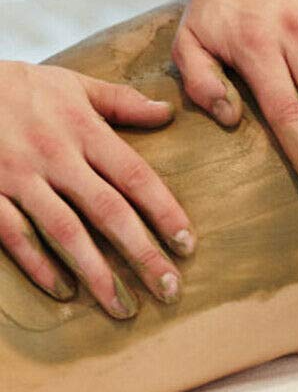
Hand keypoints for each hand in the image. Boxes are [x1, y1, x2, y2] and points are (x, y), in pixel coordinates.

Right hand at [0, 60, 193, 317]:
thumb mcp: (71, 84)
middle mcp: (55, 156)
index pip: (135, 176)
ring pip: (64, 231)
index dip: (164, 212)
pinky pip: (14, 234)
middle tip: (169, 289)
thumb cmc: (17, 87)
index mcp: (83, 130)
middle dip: (141, 253)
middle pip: (108, 211)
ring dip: (96, 272)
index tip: (187, 245)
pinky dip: (38, 264)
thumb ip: (121, 101)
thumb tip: (168, 113)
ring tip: (122, 306)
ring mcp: (18, 177)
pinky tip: (63, 291)